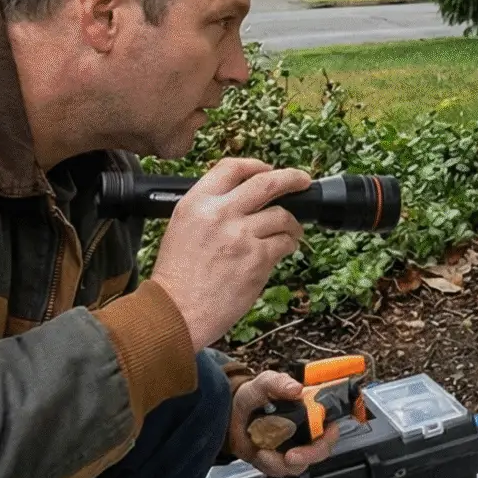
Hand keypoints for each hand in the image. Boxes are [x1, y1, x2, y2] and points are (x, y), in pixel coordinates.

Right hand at [154, 158, 311, 349]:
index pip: (233, 168)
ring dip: (291, 224)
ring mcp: (241, 235)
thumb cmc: (177, 276)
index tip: (268, 170)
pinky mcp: (258, 258)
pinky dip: (289, 245)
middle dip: (292, 178)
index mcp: (197, 202)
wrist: (175, 311)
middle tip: (302, 181)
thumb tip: (242, 198)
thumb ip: (210, 208)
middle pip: (267, 182)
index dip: (256, 165)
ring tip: (290, 232)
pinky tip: (283, 249)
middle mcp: (220, 213)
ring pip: (282, 216)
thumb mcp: (181, 227)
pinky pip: (284, 243)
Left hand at [228, 370, 340, 477]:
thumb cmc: (254, 396)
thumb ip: (279, 382)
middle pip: (320, 451)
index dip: (329, 436)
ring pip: (299, 465)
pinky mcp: (279, 461)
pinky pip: (280, 470)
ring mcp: (293, 448)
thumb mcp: (265, 383)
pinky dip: (269, 466)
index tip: (319, 439)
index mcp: (311, 413)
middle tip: (290, 456)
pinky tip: (259, 454)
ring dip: (281, 463)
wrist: (231, 413)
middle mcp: (306, 433)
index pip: (331, 428)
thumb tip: (296, 389)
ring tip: (263, 452)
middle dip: (307, 456)